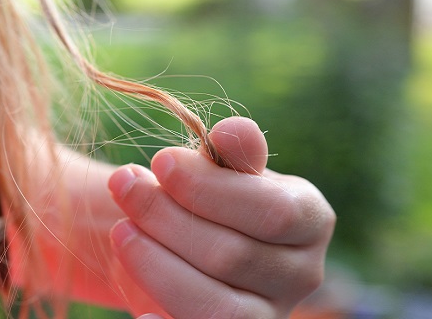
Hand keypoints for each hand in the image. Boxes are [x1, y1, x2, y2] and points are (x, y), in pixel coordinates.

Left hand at [107, 117, 335, 317]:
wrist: (191, 239)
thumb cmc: (211, 196)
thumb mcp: (224, 169)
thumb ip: (233, 154)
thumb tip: (234, 130)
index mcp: (310, 222)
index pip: (272, 212)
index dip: (210, 188)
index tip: (160, 161)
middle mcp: (300, 275)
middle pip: (232, 255)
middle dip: (166, 217)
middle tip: (123, 186)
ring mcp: (267, 315)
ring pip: (215, 304)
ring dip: (156, 264)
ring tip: (121, 230)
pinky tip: (141, 314)